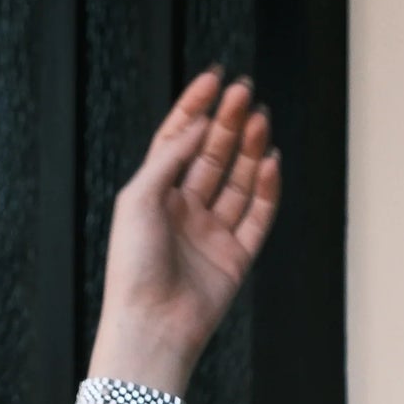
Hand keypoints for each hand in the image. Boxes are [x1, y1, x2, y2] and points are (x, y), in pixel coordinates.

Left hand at [90, 70, 280, 387]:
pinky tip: (269, 161)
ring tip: (258, 119)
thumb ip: (169, 157)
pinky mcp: (236, 257)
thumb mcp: (139, 199)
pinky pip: (257, 216)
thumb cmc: (133, 268)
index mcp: (155, 198)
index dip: (195, 108)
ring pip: (237, 181)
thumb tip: (197, 125)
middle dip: (228, 122)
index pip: (179, 142)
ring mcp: (212, 235)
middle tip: (243, 91)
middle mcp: (185, 213)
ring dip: (249, 148)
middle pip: (212, 156)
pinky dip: (265, 188)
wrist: (152, 325)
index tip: (213, 79)